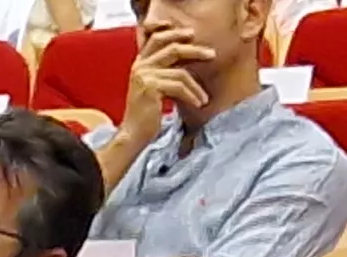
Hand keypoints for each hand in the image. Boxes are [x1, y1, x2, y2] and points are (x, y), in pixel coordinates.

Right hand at [122, 24, 210, 144]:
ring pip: (180, 73)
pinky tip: (199, 104)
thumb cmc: (147, 113)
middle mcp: (140, 66)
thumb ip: (166, 70)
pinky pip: (179, 87)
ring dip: (196, 87)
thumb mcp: (156, 86)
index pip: (157, 38)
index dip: (174, 33)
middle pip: (173, 49)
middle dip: (195, 51)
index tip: (192, 35)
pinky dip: (192, 96)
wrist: (134, 134)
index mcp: (140, 63)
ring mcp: (144, 76)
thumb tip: (191, 56)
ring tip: (204, 98)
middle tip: (212, 54)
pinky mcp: (150, 87)